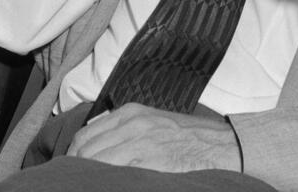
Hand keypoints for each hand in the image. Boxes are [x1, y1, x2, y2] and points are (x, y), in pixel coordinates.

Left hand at [67, 104, 241, 172]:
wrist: (224, 145)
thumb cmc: (187, 137)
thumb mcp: (152, 122)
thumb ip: (123, 130)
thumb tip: (95, 146)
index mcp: (130, 113)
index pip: (85, 135)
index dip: (74, 155)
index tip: (73, 168)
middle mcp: (133, 125)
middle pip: (87, 150)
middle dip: (79, 167)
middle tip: (77, 181)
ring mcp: (143, 143)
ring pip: (99, 162)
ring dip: (91, 176)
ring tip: (89, 185)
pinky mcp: (154, 161)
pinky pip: (120, 174)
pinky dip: (109, 180)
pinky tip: (108, 185)